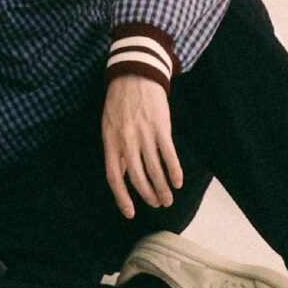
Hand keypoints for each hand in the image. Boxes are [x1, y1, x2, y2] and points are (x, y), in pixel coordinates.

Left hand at [101, 76, 182, 216]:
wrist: (134, 74)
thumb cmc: (120, 102)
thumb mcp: (109, 125)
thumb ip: (116, 149)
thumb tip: (123, 174)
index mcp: (110, 140)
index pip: (114, 175)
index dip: (121, 197)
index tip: (130, 213)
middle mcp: (126, 139)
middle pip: (137, 177)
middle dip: (148, 195)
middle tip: (157, 204)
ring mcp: (143, 133)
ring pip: (154, 169)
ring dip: (163, 188)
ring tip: (168, 199)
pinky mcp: (160, 126)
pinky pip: (168, 154)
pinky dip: (174, 170)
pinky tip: (178, 182)